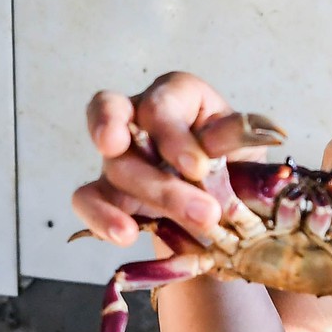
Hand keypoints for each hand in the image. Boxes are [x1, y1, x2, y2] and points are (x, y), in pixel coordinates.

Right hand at [72, 73, 285, 243]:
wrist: (228, 203)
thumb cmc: (234, 161)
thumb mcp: (245, 145)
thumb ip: (236, 135)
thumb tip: (238, 131)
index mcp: (176, 96)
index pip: (158, 105)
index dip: (173, 137)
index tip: (198, 169)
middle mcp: (138, 117)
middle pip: (125, 132)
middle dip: (161, 177)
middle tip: (203, 210)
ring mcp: (118, 155)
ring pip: (113, 167)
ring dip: (154, 201)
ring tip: (194, 226)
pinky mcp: (106, 191)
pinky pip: (85, 198)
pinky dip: (101, 217)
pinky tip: (125, 235)